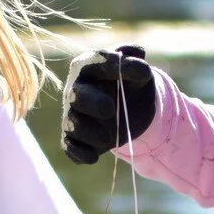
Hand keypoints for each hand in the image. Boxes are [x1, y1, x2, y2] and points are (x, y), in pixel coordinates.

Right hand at [62, 45, 156, 164]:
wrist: (130, 109)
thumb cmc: (129, 84)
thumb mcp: (138, 70)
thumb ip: (137, 60)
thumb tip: (137, 55)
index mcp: (89, 66)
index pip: (97, 61)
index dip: (116, 65)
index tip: (143, 72)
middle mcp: (76, 90)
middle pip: (77, 95)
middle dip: (92, 103)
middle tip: (110, 109)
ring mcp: (73, 115)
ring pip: (72, 124)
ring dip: (89, 132)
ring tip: (108, 138)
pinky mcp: (74, 138)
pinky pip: (69, 147)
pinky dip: (79, 153)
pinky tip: (92, 158)